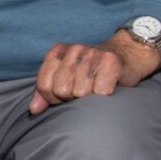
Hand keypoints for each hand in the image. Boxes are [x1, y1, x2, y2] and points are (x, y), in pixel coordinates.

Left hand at [29, 30, 159, 114]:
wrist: (127, 55)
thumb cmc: (91, 71)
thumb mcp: (64, 77)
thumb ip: (45, 92)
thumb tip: (34, 110)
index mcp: (57, 51)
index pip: (44, 85)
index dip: (53, 97)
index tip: (65, 94)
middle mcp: (74, 50)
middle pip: (61, 90)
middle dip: (71, 97)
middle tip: (83, 90)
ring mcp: (93, 54)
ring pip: (80, 92)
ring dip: (88, 97)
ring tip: (95, 87)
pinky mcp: (111, 63)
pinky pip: (100, 92)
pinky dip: (104, 96)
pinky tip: (107, 87)